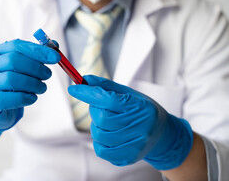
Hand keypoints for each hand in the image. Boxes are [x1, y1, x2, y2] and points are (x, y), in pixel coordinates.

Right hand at [0, 39, 60, 138]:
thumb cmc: (6, 85)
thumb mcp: (17, 68)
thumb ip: (34, 56)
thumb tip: (54, 45)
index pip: (16, 46)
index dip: (38, 51)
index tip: (55, 57)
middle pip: (13, 61)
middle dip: (36, 68)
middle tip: (47, 74)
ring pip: (10, 80)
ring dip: (33, 84)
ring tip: (41, 88)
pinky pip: (6, 99)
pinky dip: (24, 98)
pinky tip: (32, 98)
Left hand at [68, 75, 192, 169]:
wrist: (163, 135)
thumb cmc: (141, 111)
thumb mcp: (129, 94)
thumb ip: (106, 86)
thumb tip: (85, 80)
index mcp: (139, 107)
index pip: (109, 99)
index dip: (88, 93)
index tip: (73, 88)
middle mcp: (140, 127)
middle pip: (102, 118)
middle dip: (95, 111)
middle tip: (102, 109)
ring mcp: (135, 144)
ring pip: (99, 135)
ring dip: (96, 127)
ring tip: (107, 123)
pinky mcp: (130, 157)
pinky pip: (101, 151)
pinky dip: (99, 142)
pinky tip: (108, 136)